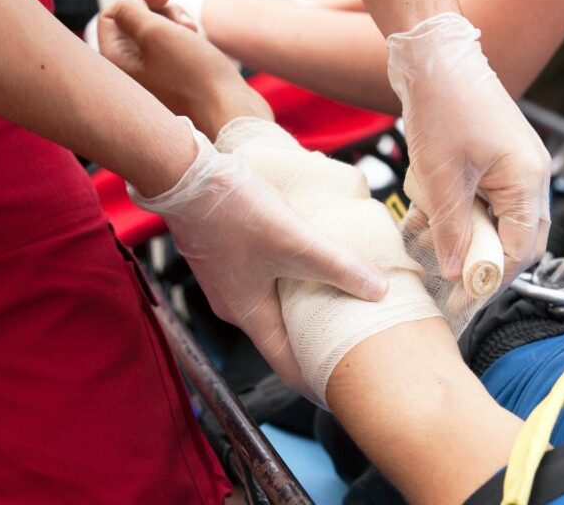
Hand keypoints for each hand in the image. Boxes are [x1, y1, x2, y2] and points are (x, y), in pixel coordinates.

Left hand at [97, 0, 270, 135]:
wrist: (230, 110)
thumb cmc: (193, 75)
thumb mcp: (155, 33)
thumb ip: (131, 11)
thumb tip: (129, 4)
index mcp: (116, 64)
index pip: (111, 16)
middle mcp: (130, 73)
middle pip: (134, 23)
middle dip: (160, 12)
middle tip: (184, 22)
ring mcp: (154, 78)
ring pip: (157, 33)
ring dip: (176, 23)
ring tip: (195, 34)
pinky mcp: (175, 81)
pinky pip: (173, 48)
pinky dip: (186, 39)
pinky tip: (202, 46)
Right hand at [129, 119, 388, 395]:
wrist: (184, 175)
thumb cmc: (232, 212)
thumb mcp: (295, 241)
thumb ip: (338, 266)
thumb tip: (380, 290)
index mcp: (248, 314)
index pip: (287, 363)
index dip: (316, 377)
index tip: (342, 388)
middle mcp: (234, 303)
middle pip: (281, 335)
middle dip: (313, 341)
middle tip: (350, 343)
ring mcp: (228, 278)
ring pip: (273, 304)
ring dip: (302, 308)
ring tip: (336, 304)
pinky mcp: (227, 253)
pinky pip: (264, 279)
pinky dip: (288, 281)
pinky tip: (307, 263)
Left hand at [387, 13, 550, 283]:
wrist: (434, 57)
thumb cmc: (445, 104)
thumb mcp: (441, 177)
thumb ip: (451, 229)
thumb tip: (456, 271)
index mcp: (528, 180)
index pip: (520, 250)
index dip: (491, 279)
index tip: (463, 299)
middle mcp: (529, 176)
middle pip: (515, 240)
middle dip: (480, 262)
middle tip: (448, 280)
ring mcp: (513, 167)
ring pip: (495, 222)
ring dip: (463, 237)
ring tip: (428, 242)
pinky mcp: (493, 161)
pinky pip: (482, 201)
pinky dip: (457, 214)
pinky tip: (425, 218)